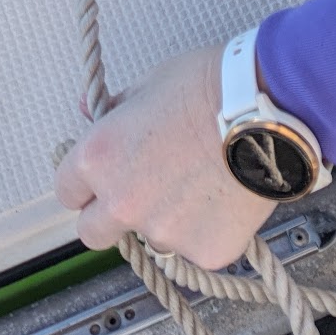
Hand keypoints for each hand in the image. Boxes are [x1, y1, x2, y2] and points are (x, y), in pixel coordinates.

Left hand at [53, 44, 273, 268]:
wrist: (268, 109)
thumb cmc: (211, 85)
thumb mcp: (151, 83)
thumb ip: (117, 110)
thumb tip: (91, 114)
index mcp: (99, 158)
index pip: (66, 191)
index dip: (85, 182)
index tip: (103, 177)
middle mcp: (122, 202)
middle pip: (93, 232)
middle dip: (111, 216)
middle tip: (145, 191)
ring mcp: (163, 232)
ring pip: (152, 238)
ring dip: (166, 220)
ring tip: (201, 182)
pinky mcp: (204, 252)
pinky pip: (196, 248)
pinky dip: (207, 229)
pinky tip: (226, 196)